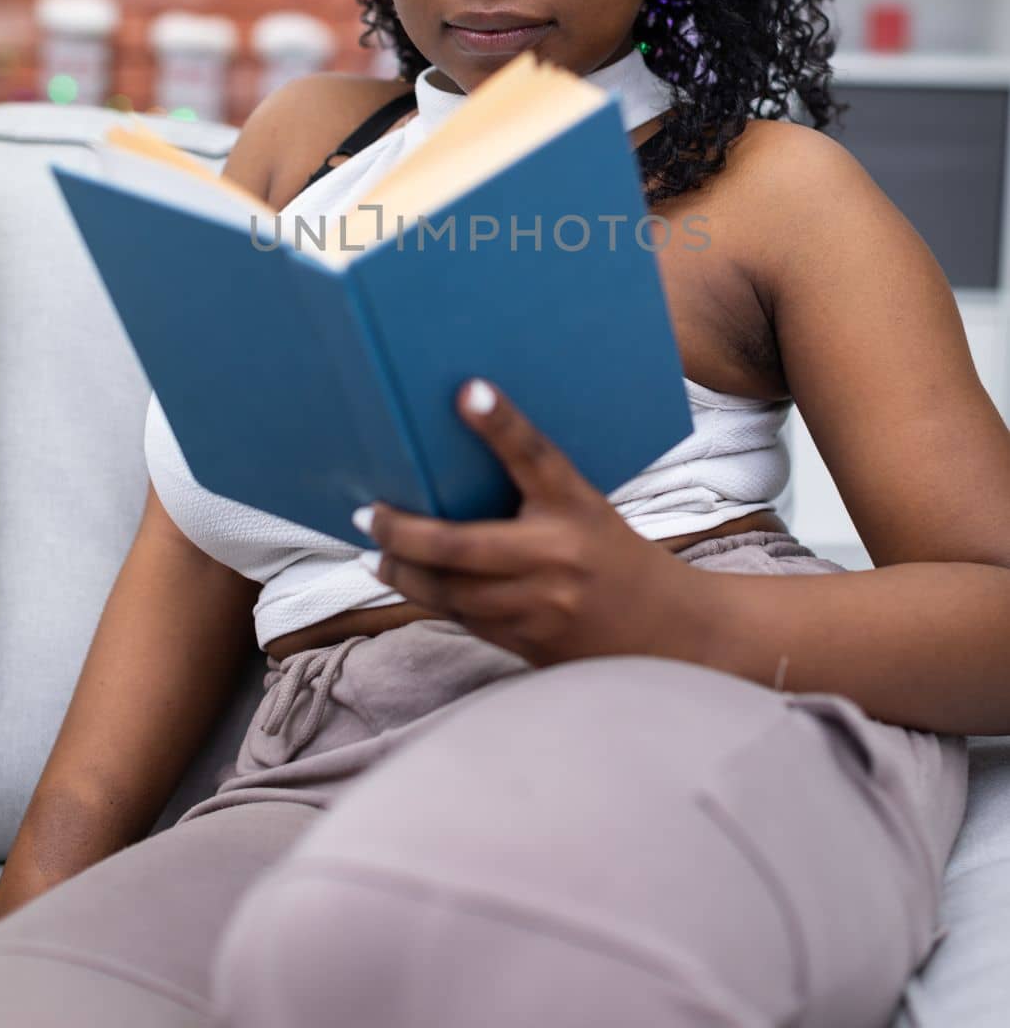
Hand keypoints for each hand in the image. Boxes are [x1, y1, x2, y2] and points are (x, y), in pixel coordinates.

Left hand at [354, 378, 704, 667]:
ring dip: (404, 572)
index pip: (536, 456)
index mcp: (576, 506)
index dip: (501, 422)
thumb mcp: (583, 504)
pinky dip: (430, 598)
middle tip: (370, 513)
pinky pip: (465, 619)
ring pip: (452, 592)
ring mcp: (542, 607)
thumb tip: (461, 437)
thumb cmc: (609, 551)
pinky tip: (405, 579)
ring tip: (376, 551)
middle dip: (404, 531)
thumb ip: (529, 483)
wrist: (663, 628)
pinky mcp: (529, 643)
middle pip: (461, 545)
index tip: (468, 389)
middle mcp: (558, 556)